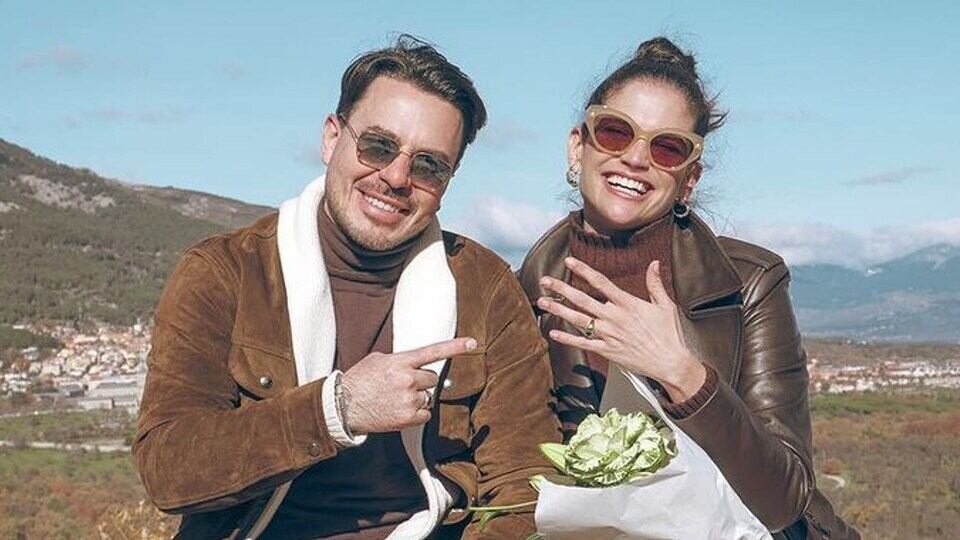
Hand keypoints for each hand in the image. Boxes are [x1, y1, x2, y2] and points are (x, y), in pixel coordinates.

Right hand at [340, 337, 476, 433]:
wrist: (344, 406)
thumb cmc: (360, 380)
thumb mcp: (378, 360)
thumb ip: (401, 360)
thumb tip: (420, 365)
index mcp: (400, 362)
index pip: (432, 351)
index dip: (455, 347)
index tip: (473, 343)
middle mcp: (407, 379)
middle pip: (432, 378)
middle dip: (420, 381)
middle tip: (401, 385)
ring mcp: (409, 399)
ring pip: (428, 396)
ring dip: (416, 397)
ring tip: (395, 398)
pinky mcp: (408, 418)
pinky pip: (425, 413)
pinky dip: (416, 413)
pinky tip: (399, 409)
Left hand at [537, 257, 705, 402]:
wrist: (671, 363)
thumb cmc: (670, 335)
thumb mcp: (666, 305)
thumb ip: (655, 283)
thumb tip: (653, 263)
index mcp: (628, 303)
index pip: (600, 282)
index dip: (583, 270)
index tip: (569, 261)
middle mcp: (615, 317)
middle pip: (582, 299)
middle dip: (561, 288)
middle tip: (545, 280)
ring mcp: (609, 335)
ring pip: (578, 320)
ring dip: (559, 310)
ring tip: (542, 301)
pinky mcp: (608, 351)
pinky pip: (584, 343)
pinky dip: (567, 339)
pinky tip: (553, 332)